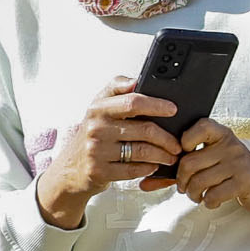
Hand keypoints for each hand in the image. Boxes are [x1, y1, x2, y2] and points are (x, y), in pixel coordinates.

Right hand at [34, 77, 186, 228]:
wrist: (71, 167)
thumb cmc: (93, 134)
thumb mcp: (99, 106)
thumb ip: (117, 88)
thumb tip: (137, 79)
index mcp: (98, 108)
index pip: (133, 101)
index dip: (157, 105)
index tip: (173, 110)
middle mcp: (95, 127)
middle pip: (144, 129)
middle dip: (167, 138)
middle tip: (178, 143)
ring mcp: (96, 150)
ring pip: (142, 151)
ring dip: (162, 155)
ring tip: (171, 156)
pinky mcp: (99, 171)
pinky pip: (134, 169)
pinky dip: (149, 168)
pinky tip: (154, 166)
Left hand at [168, 117, 249, 225]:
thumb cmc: (231, 172)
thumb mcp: (210, 162)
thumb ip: (179, 170)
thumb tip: (144, 183)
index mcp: (220, 134)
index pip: (198, 127)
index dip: (183, 142)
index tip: (181, 157)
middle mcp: (229, 145)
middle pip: (190, 162)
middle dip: (181, 180)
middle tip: (183, 187)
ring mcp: (238, 163)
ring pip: (200, 180)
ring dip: (192, 193)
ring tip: (196, 195)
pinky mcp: (244, 181)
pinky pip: (214, 194)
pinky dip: (208, 201)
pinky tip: (211, 200)